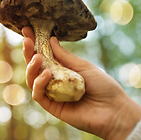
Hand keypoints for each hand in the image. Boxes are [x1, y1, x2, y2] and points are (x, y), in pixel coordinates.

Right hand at [22, 26, 140, 139]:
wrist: (114, 110)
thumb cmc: (103, 86)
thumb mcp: (83, 66)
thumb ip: (64, 56)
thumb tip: (51, 39)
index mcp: (62, 69)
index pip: (44, 55)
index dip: (35, 43)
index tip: (27, 29)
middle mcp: (54, 81)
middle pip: (35, 67)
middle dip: (29, 52)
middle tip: (26, 41)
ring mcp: (52, 94)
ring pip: (32, 80)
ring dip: (31, 67)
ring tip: (37, 57)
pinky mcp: (52, 107)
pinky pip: (38, 94)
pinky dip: (39, 83)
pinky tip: (47, 74)